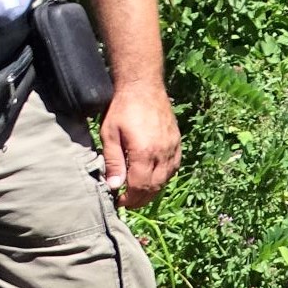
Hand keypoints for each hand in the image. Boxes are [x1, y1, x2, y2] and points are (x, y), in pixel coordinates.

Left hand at [100, 80, 181, 206]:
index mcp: (144, 152)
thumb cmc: (122, 108)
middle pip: (154, 186)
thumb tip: (114, 186)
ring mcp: (172, 148)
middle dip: (140, 199)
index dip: (129, 199)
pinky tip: (153, 178)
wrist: (143, 86)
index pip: (139, 186)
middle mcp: (162, 153)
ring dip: (152, 190)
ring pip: (166, 179)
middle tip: (127, 202)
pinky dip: (163, 178)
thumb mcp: (110, 134)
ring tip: (138, 193)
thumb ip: (113, 162)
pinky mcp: (177, 142)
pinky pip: (173, 168)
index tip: (119, 201)